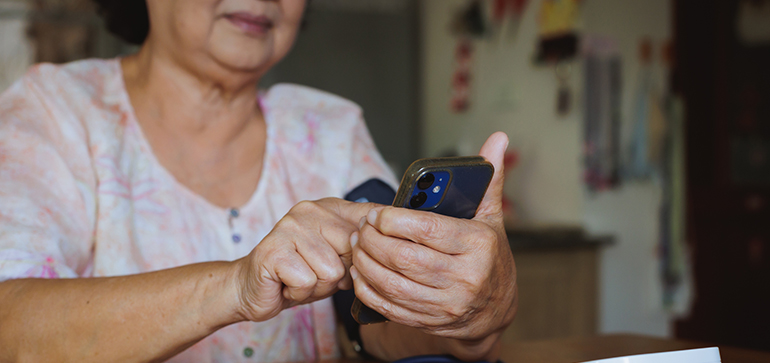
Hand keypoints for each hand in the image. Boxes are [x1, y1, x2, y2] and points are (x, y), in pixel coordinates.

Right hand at [235, 198, 372, 321]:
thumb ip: (358, 247)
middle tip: (316, 274)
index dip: (377, 242)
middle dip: (339, 274)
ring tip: (300, 279)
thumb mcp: (336, 258)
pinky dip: (299, 293)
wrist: (251, 288)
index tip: (375, 254)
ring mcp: (289, 227)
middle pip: (353, 251)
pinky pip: (307, 282)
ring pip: (331, 271)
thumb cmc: (298, 273)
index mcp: (329, 208)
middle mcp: (309, 211)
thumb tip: (389, 242)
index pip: (371, 215)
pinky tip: (287, 285)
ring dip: (317, 286)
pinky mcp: (274, 250)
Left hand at [350, 132, 516, 341]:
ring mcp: (447, 304)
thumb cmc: (489, 256)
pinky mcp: (431, 322)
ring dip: (365, 263)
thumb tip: (498, 139)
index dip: (394, 220)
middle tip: (362, 228)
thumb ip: (489, 179)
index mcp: (478, 245)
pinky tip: (360, 274)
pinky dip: (368, 290)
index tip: (377, 214)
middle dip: (373, 241)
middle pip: (404, 257)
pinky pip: (390, 307)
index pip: (427, 229)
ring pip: (392, 283)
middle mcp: (465, 277)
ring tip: (357, 246)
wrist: (497, 309)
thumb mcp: (491, 218)